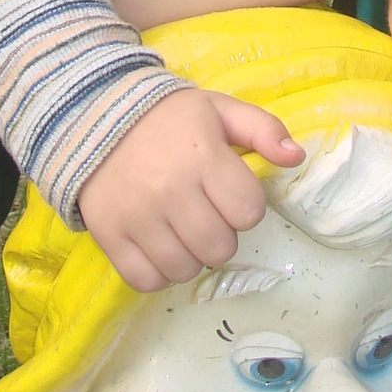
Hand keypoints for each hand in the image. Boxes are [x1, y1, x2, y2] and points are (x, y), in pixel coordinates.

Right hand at [76, 86, 303, 291]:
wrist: (95, 117)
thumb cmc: (168, 118)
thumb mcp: (220, 110)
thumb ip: (264, 130)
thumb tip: (297, 157)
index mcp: (202, 157)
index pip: (249, 211)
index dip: (245, 206)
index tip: (229, 192)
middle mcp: (169, 190)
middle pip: (220, 248)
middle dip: (222, 234)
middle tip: (206, 213)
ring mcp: (136, 217)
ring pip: (185, 269)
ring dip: (191, 256)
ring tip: (182, 230)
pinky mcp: (109, 236)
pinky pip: (146, 280)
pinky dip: (158, 272)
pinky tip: (160, 247)